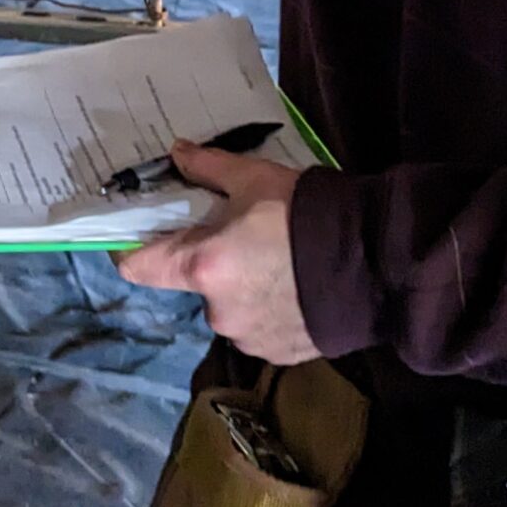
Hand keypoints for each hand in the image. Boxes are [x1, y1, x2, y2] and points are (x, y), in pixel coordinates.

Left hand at [116, 142, 318, 364]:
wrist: (376, 264)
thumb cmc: (306, 215)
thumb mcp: (254, 178)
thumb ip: (208, 168)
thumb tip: (176, 152)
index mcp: (201, 266)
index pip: (136, 267)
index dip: (130, 247)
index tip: (141, 231)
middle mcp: (216, 310)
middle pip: (191, 281)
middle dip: (208, 259)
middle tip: (240, 234)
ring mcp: (247, 338)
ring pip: (227, 305)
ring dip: (240, 285)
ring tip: (277, 260)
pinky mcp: (278, 354)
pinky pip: (257, 327)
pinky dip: (267, 308)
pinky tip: (295, 286)